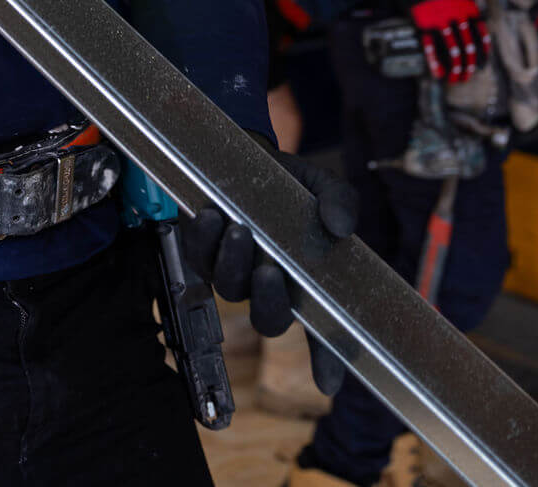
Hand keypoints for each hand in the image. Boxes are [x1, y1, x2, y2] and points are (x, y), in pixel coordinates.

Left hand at [179, 148, 357, 397]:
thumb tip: (340, 225)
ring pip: (229, 288)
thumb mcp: (322, 187)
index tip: (327, 383)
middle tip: (269, 272)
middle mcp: (268, 285)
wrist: (247, 156)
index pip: (321, 332)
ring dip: (232, 264)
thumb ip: (339, 201)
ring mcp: (233, 270)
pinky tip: (209, 216)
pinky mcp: (201, 250)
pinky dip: (202, 239)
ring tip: (238, 230)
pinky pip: (197, 257)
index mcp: (303, 282)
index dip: (326, 361)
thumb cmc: (289, 184)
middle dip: (268, 302)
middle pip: (268, 320)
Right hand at [396, 0, 489, 82]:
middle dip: (469, 65)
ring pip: (452, 49)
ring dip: (455, 67)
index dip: (482, 53)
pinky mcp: (424, 24)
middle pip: (468, 46)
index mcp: (468, 9)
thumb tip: (473, 12)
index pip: (480, 35)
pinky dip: (435, 62)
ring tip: (455, 79)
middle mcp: (457, 17)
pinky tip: (438, 73)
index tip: (482, 65)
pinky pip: (431, 47)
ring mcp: (441, 22)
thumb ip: (468, 0)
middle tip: (468, 77)